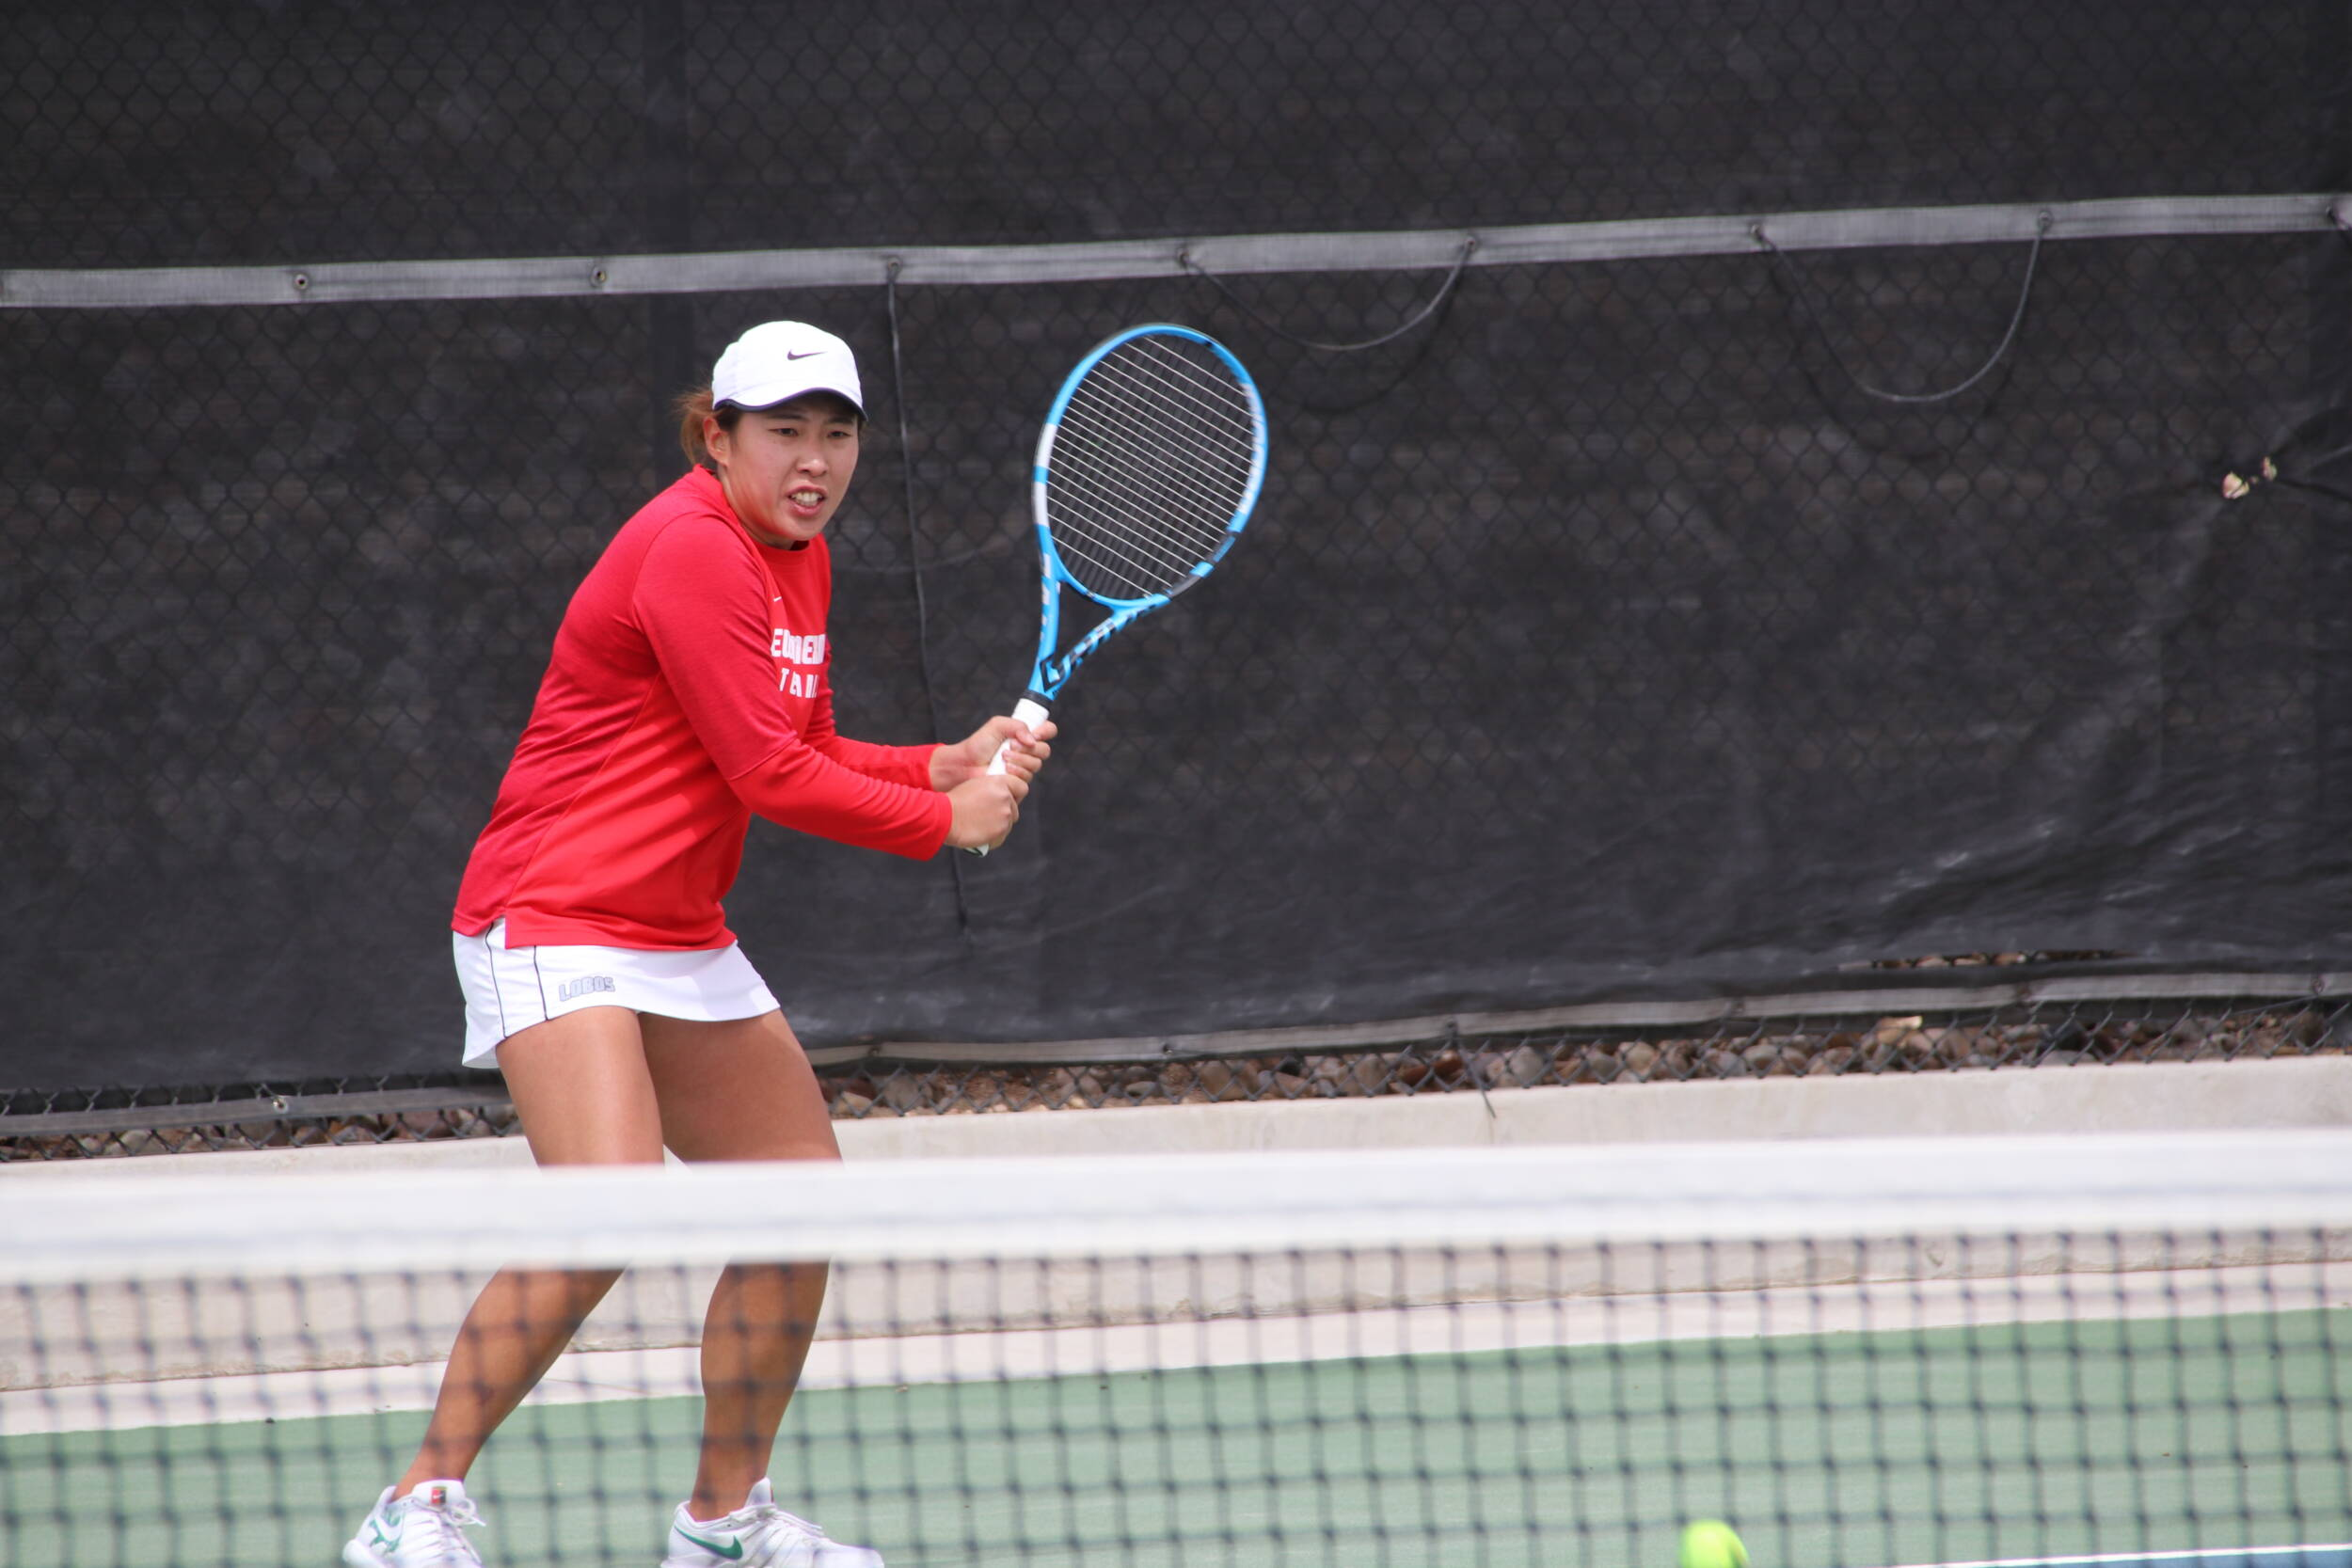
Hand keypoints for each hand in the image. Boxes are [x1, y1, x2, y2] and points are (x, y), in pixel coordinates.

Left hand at [932, 712, 1057, 789]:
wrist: (965, 765)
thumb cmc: (978, 745)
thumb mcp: (996, 725)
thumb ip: (1017, 725)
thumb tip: (1032, 739)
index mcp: (1024, 735)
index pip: (1048, 731)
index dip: (1046, 732)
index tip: (1036, 734)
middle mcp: (1027, 751)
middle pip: (1045, 750)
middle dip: (1029, 748)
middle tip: (1011, 746)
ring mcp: (1023, 768)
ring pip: (1036, 765)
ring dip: (1020, 760)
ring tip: (1003, 758)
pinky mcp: (1018, 783)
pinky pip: (1028, 778)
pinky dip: (1016, 772)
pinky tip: (1004, 770)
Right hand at [942, 773, 1026, 851]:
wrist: (945, 817)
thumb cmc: (954, 801)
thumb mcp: (975, 785)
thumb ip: (992, 789)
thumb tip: (999, 795)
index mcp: (1000, 782)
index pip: (1021, 787)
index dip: (1015, 794)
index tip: (1008, 798)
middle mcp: (1006, 798)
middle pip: (1014, 807)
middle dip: (1004, 811)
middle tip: (987, 814)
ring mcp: (1005, 815)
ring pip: (1009, 822)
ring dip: (998, 824)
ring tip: (980, 824)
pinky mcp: (1001, 831)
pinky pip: (1002, 835)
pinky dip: (994, 837)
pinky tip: (981, 833)